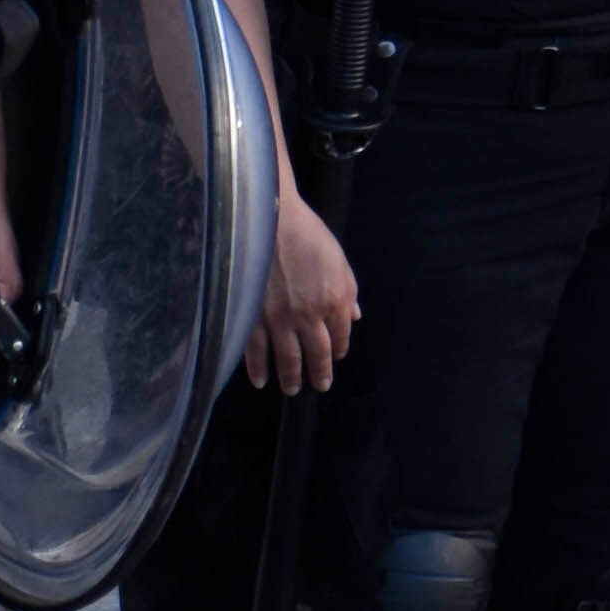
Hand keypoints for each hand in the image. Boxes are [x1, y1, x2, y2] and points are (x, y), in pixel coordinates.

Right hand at [247, 196, 363, 393]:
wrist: (271, 220)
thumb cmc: (308, 234)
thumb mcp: (339, 260)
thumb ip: (349, 291)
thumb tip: (356, 316)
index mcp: (334, 300)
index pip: (341, 336)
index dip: (339, 350)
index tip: (336, 358)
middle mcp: (309, 315)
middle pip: (316, 354)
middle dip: (319, 373)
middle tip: (320, 386)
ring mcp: (279, 318)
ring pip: (287, 358)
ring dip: (291, 377)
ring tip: (292, 390)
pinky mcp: (253, 316)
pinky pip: (255, 350)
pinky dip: (258, 369)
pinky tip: (260, 381)